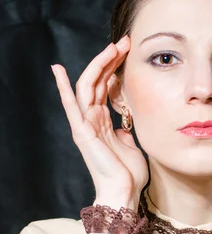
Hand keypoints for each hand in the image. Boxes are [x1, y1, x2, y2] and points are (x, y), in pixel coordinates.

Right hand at [51, 35, 148, 209]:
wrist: (124, 192)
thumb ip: (126, 129)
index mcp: (102, 121)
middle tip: (125, 41)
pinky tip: (57, 69)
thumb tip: (127, 121)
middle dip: (110, 59)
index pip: (105, 86)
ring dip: (99, 64)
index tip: (128, 50)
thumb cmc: (128, 173)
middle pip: (97, 81)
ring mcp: (85, 124)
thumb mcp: (132, 144)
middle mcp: (91, 119)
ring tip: (114, 47)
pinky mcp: (82, 131)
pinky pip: (72, 105)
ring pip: (88, 86)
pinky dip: (63, 87)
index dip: (115, 67)